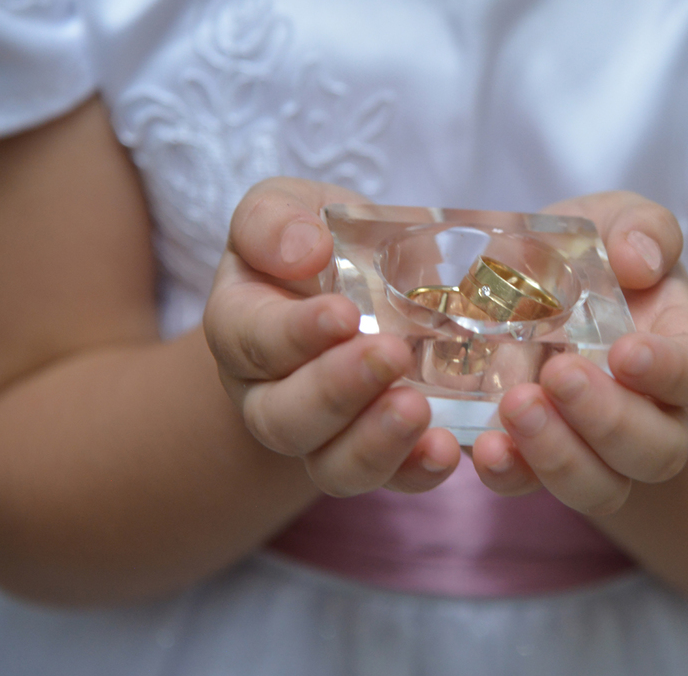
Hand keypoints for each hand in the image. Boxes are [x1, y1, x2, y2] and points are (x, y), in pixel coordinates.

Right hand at [203, 177, 461, 495]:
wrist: (361, 278)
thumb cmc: (316, 239)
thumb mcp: (287, 206)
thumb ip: (274, 219)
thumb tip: (301, 249)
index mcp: (241, 327)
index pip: (253, 340)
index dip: (295, 333)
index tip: (344, 312)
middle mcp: (270, 395)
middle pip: (284, 418)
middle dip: (338, 391)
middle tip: (392, 355)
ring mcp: (323, 434)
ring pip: (330, 466)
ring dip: (374, 444)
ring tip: (417, 411)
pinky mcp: (378, 453)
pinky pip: (389, 480)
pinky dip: (416, 472)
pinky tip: (446, 450)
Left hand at [471, 192, 687, 513]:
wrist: (529, 289)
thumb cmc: (589, 256)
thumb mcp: (616, 220)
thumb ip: (642, 227)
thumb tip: (638, 259)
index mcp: (678, 349)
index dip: (670, 371)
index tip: (625, 351)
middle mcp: (648, 414)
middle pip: (657, 450)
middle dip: (609, 421)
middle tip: (558, 374)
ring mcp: (594, 449)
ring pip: (603, 488)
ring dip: (561, 457)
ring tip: (516, 408)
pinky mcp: (537, 462)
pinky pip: (533, 490)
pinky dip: (512, 475)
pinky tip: (486, 447)